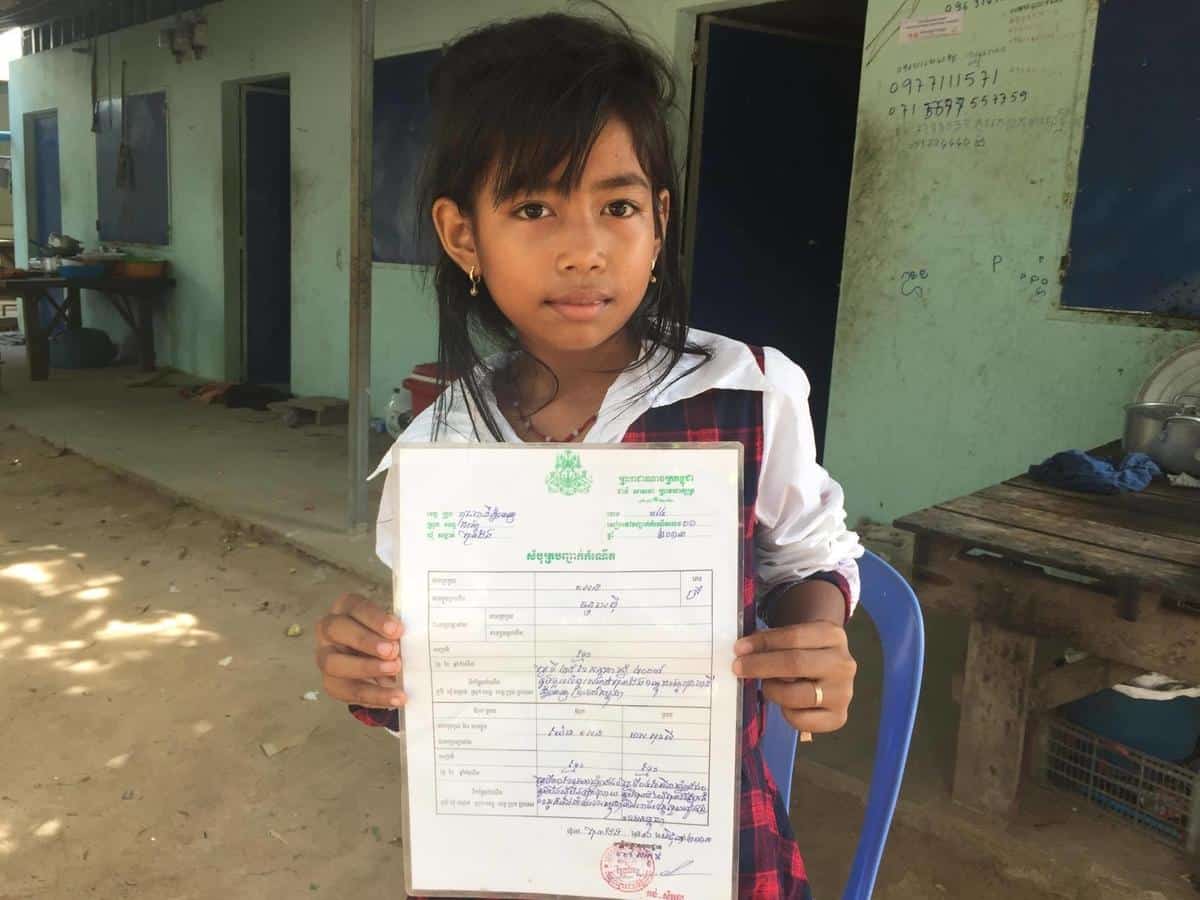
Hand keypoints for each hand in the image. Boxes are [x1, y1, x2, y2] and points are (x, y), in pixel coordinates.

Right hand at [315, 592, 406, 708]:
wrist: (377, 660)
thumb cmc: (385, 636)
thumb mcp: (391, 629)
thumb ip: (395, 632)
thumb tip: (409, 641)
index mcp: (346, 607)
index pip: (356, 607)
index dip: (375, 618)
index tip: (397, 629)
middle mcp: (329, 629)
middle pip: (336, 629)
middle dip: (365, 641)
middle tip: (392, 650)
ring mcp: (324, 656)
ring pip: (334, 662)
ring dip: (366, 668)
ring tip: (394, 670)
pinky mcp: (330, 682)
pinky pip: (347, 690)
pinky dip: (374, 695)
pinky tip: (395, 697)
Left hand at [731, 621, 855, 734]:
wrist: (832, 668)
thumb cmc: (807, 651)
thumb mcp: (796, 638)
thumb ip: (773, 642)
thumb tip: (742, 651)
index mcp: (833, 635)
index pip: (794, 637)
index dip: (763, 642)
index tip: (739, 648)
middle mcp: (843, 664)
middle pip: (796, 663)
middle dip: (761, 666)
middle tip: (738, 668)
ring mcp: (843, 693)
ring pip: (796, 695)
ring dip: (772, 690)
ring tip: (768, 685)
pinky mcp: (838, 717)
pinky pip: (802, 720)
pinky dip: (786, 713)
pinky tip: (785, 703)